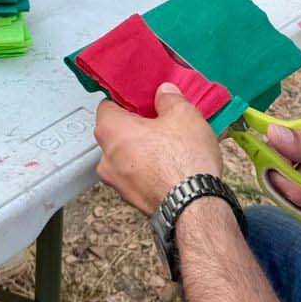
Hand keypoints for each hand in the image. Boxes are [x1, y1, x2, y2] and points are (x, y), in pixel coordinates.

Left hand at [94, 83, 224, 215]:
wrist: (194, 208)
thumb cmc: (183, 161)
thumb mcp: (184, 114)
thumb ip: (169, 98)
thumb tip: (164, 93)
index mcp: (111, 131)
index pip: (107, 105)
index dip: (127, 100)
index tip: (143, 99)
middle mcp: (106, 158)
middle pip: (118, 132)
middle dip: (139, 126)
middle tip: (162, 120)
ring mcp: (118, 183)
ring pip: (129, 156)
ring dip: (145, 149)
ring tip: (173, 144)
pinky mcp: (133, 200)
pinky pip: (139, 176)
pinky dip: (151, 170)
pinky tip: (174, 166)